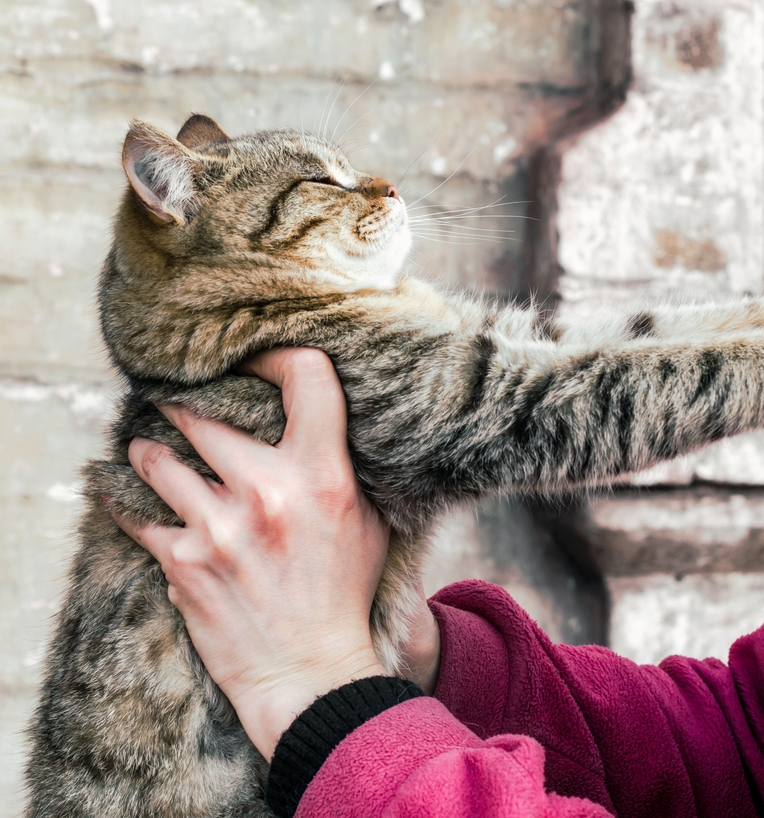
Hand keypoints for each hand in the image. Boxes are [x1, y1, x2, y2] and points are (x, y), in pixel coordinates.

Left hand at [113, 348, 392, 759]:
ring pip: (158, 459)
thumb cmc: (342, 593)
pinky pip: (139, 516)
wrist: (311, 672)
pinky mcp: (183, 562)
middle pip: (206, 413)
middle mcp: (269, 492)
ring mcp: (220, 526)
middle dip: (187, 406)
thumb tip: (316, 418)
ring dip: (150, 453)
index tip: (255, 362)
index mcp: (324, 476)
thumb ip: (342, 467)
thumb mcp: (366, 522)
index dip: (278, 356)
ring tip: (148, 450)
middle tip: (179, 402)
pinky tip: (131, 500)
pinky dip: (133, 507)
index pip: (306, 377)